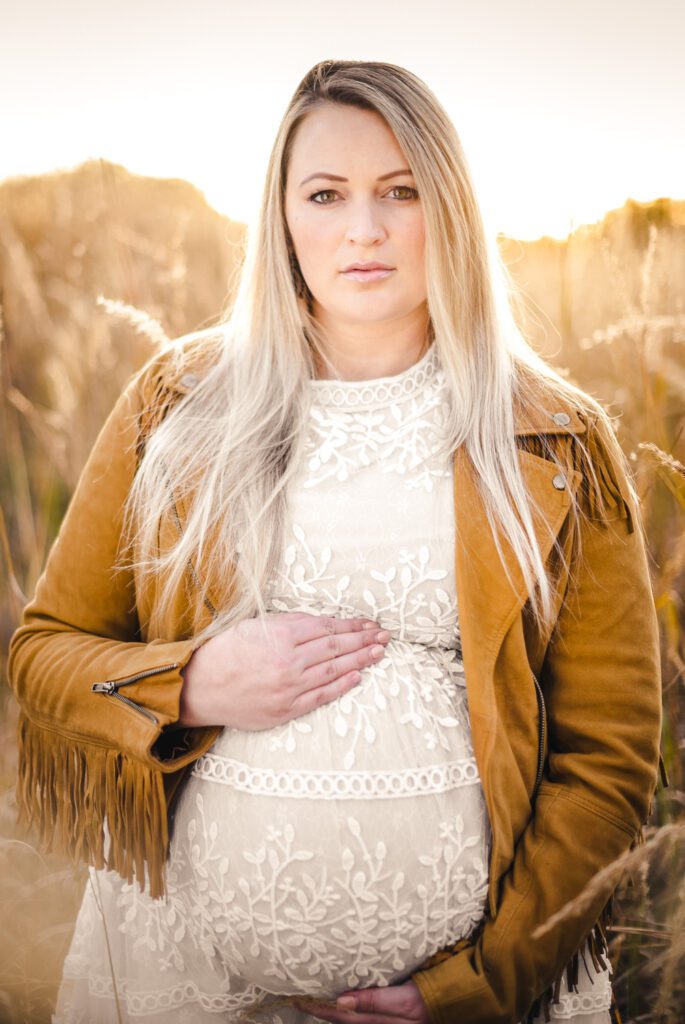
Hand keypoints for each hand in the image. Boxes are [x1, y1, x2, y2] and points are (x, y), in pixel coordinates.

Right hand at [177, 611, 390, 729]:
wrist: (199, 688)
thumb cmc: (225, 652)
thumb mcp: (255, 625)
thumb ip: (289, 623)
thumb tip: (323, 623)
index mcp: (281, 635)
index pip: (328, 627)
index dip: (352, 624)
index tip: (369, 623)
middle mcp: (289, 661)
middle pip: (336, 647)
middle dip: (363, 640)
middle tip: (384, 636)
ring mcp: (289, 687)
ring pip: (334, 670)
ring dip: (360, 660)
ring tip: (378, 653)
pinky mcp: (286, 709)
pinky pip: (321, 696)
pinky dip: (342, 686)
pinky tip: (358, 676)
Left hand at [292, 979, 429, 1023]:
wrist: (449, 1004)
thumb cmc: (426, 1001)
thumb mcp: (402, 1001)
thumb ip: (373, 1000)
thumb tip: (341, 1001)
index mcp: (376, 1023)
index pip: (341, 1016)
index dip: (319, 1009)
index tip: (300, 1000)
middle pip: (342, 1021)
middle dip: (321, 1012)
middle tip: (299, 999)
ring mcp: (380, 1023)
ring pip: (350, 1021)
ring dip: (333, 1013)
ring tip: (314, 1001)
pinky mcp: (384, 1020)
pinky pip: (360, 1018)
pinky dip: (347, 1012)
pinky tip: (341, 1004)